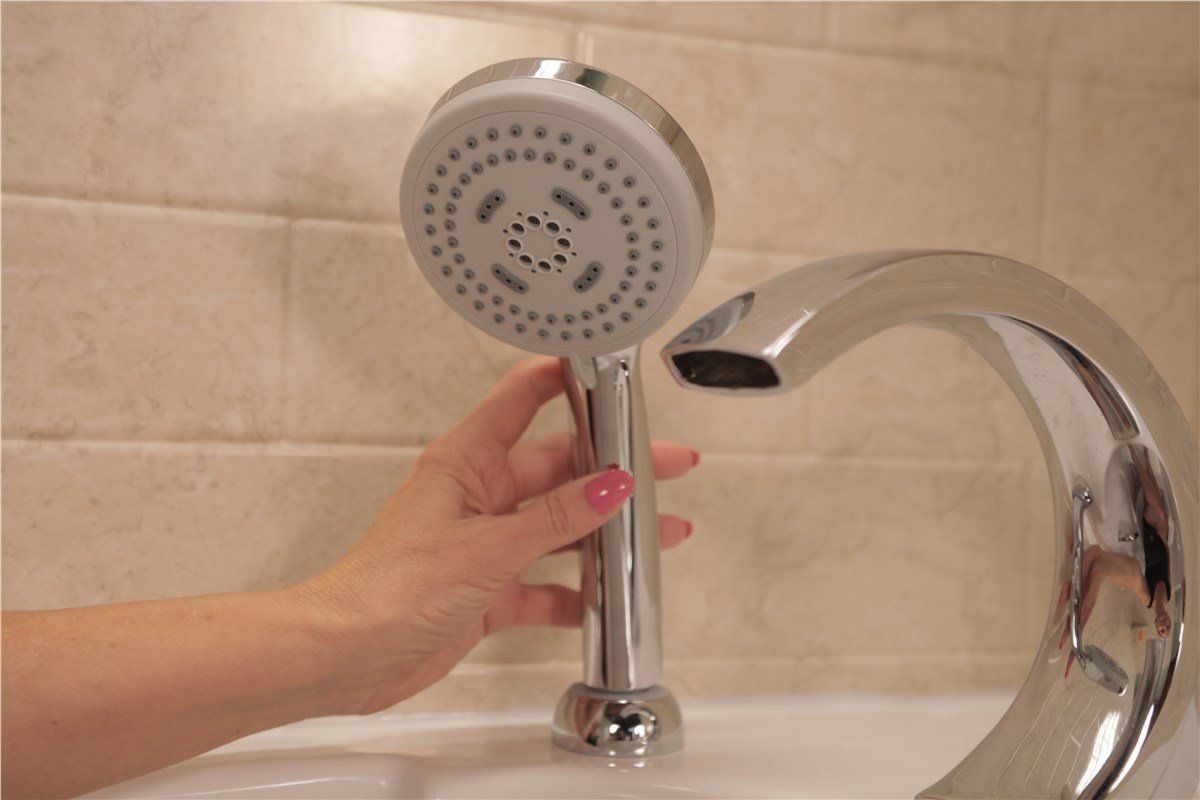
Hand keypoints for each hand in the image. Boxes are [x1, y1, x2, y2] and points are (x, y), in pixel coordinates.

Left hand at [294, 357, 697, 714]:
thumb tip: (612, 486)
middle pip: (558, 467)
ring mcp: (485, 542)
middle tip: (664, 465)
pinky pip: (544, 583)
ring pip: (559, 526)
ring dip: (606, 531)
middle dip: (613, 468)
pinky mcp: (487, 588)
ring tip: (661, 531)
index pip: (522, 398)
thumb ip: (557, 519)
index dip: (566, 376)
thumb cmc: (386, 589)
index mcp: (466, 461)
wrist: (345, 657)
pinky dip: (576, 591)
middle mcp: (478, 495)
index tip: (611, 369)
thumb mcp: (488, 547)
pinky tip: (607, 600)